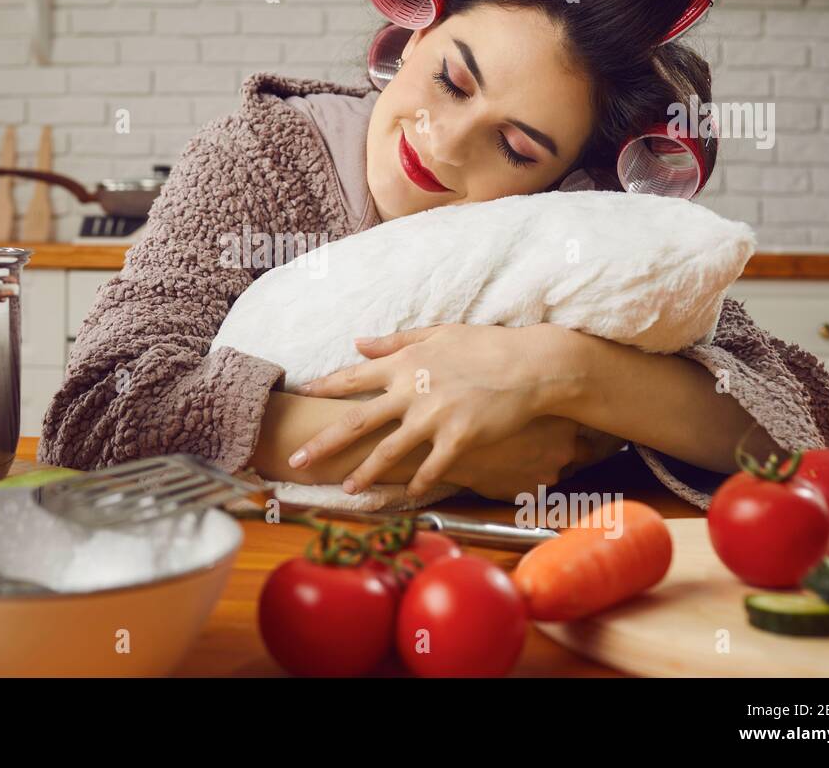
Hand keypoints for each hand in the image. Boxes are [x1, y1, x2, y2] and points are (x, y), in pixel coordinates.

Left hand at [291, 322, 583, 497]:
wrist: (531, 366)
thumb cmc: (485, 345)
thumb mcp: (437, 333)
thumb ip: (394, 341)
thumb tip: (357, 342)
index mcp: (404, 364)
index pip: (352, 378)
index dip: (324, 387)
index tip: (301, 394)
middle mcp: (411, 392)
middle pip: (357, 421)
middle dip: (324, 444)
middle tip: (298, 461)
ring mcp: (434, 417)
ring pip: (389, 452)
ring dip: (364, 473)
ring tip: (346, 489)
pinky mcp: (458, 439)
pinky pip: (431, 468)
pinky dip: (417, 483)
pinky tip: (404, 495)